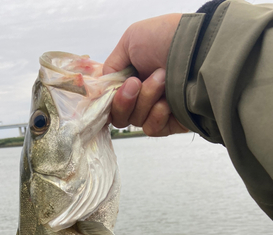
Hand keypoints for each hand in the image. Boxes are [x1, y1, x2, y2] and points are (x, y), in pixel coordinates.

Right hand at [103, 14, 188, 135]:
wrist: (201, 50)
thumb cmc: (168, 38)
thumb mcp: (131, 40)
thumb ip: (111, 66)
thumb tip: (102, 86)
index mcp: (132, 76)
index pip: (110, 99)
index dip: (108, 98)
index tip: (112, 89)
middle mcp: (143, 94)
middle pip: (118, 115)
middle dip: (124, 100)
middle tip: (136, 82)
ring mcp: (156, 109)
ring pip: (134, 121)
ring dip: (146, 100)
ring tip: (163, 79)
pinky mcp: (170, 123)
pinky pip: (151, 128)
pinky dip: (157, 115)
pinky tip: (168, 102)